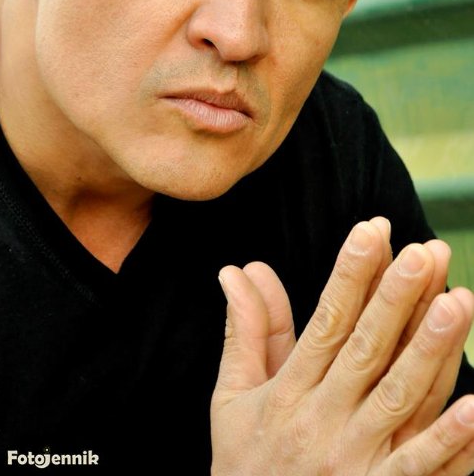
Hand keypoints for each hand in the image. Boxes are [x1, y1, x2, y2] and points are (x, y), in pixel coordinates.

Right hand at [211, 217, 473, 474]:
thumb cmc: (245, 462)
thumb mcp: (232, 396)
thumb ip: (245, 329)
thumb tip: (239, 269)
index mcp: (288, 391)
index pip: (326, 321)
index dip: (351, 274)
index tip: (373, 231)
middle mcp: (324, 420)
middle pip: (367, 349)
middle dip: (397, 298)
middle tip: (426, 253)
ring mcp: (356, 460)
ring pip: (400, 396)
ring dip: (431, 350)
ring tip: (458, 301)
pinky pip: (420, 466)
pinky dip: (451, 439)